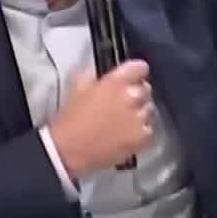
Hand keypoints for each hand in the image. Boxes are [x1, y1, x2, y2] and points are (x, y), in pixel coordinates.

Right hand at [47, 60, 152, 175]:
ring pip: (149, 109)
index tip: (131, 77)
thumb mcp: (77, 86)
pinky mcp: (142, 137)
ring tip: (123, 120)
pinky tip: (125, 134)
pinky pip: (149, 129)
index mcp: (115, 82)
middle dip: (136, 93)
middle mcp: (131, 97)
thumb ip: (94, 74)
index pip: (140, 67)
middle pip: (146, 89)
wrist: (67, 150)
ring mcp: (139, 118)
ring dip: (139, 112)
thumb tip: (103, 71)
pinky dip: (140, 131)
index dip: (136, 72)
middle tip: (123, 102)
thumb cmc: (69, 118)